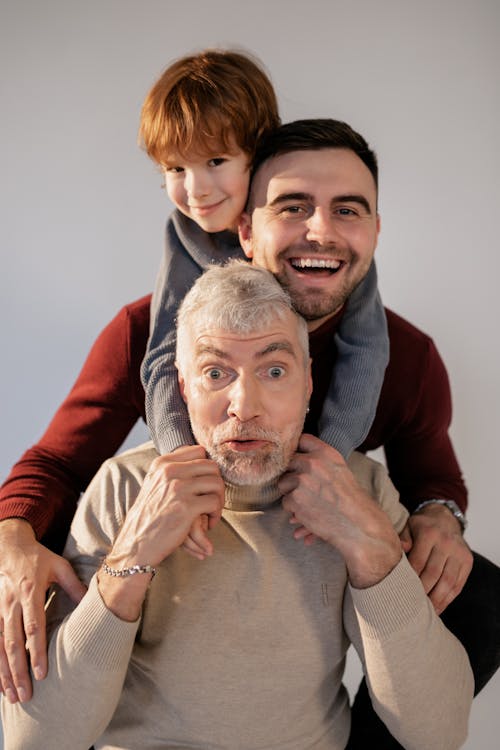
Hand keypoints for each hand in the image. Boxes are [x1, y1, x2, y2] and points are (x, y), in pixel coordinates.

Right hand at [0, 519, 86, 702]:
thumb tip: (95, 604)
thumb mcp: (60, 566)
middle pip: (13, 643)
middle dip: (19, 671)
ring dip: (5, 673)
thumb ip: (75, 586)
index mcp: (30, 591)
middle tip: (26, 696)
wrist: (9, 546)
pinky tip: (1, 684)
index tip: (41, 673)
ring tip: (13, 697)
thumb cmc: (38, 558)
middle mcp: (11, 603)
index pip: (33, 626)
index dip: (36, 651)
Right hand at [99, 446, 224, 619]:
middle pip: (211, 466)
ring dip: (219, 499)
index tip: (204, 483)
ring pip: (216, 483)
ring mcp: (178, 488)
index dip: (206, 468)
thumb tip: (200, 458)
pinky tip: (209, 524)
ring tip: (211, 512)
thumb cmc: (148, 517)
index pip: (198, 451)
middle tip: (212, 499)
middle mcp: (170, 471)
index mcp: (162, 463)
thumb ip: (173, 470)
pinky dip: (216, 514)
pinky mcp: (187, 507)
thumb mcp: (154, 484)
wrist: (136, 544)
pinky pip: (215, 502)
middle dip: (216, 484)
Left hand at [278, 434, 400, 587]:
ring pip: (283, 483)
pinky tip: (309, 513)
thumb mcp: (340, 471)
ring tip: (310, 502)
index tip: (300, 458)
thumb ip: (320, 462)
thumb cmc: (352, 501)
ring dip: (291, 493)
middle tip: (306, 488)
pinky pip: (285, 502)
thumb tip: (294, 459)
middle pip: (289, 462)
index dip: (299, 449)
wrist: (358, 526)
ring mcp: (302, 480)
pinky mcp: (294, 499)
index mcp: (326, 453)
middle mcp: (312, 462)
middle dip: (293, 475)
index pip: (302, 439)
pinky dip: (294, 509)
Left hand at [400, 503, 472, 613]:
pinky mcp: (467, 562)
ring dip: (436, 600)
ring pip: (448, 582)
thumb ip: (402, 538)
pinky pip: (458, 585)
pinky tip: (438, 608)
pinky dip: (448, 599)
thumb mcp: (409, 526)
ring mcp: (459, 553)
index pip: (418, 561)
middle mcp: (446, 543)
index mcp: (429, 534)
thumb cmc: (422, 526)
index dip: (410, 578)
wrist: (445, 518)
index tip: (401, 592)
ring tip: (425, 612)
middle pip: (433, 573)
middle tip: (410, 605)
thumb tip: (399, 550)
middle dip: (422, 591)